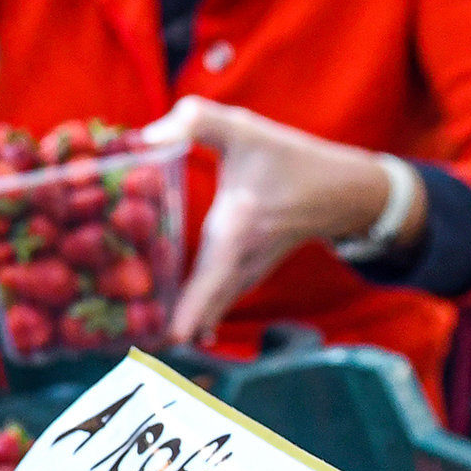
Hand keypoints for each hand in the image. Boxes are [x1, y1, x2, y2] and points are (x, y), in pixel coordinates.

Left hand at [144, 97, 395, 346]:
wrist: (339, 192)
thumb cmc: (287, 159)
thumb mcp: (243, 129)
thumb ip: (195, 120)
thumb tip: (145, 137)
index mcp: (237, 228)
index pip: (213, 278)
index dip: (192, 309)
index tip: (170, 338)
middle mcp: (240, 262)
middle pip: (202, 309)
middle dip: (168, 330)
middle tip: (131, 350)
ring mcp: (244, 276)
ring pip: (208, 311)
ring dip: (178, 328)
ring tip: (142, 346)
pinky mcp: (243, 278)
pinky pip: (215, 305)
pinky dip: (194, 318)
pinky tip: (174, 334)